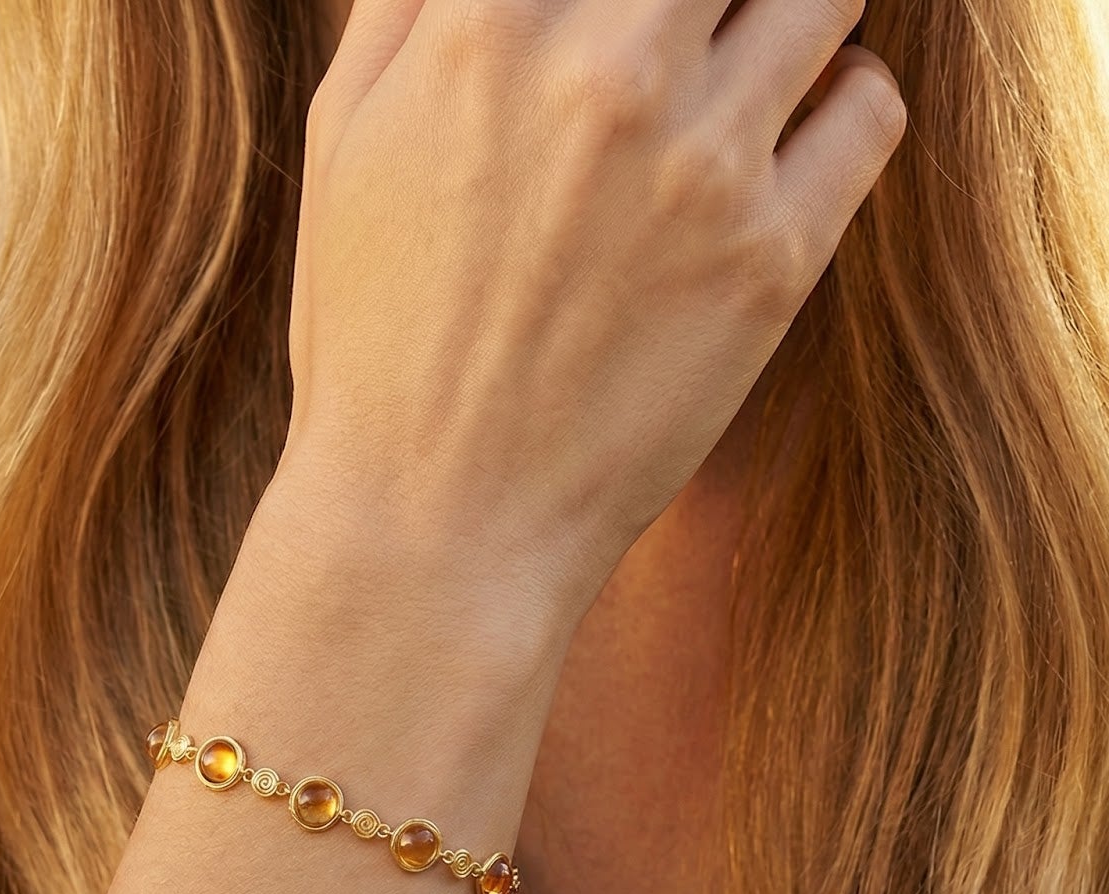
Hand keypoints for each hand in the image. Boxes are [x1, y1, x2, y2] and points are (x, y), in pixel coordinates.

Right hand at [279, 0, 906, 606]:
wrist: (435, 521)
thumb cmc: (374, 341)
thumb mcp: (343, 145)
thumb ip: (412, 3)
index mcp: (487, 24)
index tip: (634, 11)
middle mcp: (608, 70)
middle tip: (693, 37)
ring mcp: (702, 163)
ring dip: (788, 16)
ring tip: (747, 69)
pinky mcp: (773, 259)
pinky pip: (869, 109)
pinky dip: (843, 101)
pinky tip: (789, 138)